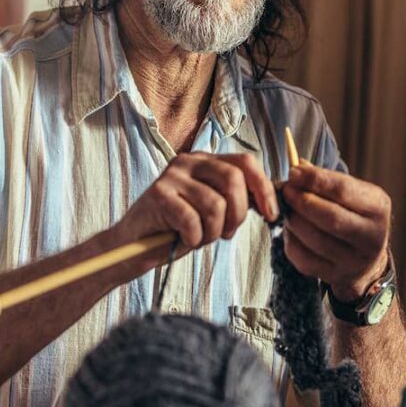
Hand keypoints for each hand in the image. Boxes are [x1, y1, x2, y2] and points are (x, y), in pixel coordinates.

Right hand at [112, 152, 278, 256]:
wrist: (133, 247)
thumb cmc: (179, 229)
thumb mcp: (216, 211)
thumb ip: (238, 199)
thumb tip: (272, 199)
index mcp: (206, 160)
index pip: (245, 163)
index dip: (264, 188)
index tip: (271, 215)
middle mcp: (189, 161)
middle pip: (233, 180)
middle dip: (238, 214)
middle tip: (226, 232)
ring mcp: (171, 175)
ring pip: (215, 205)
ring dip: (213, 231)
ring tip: (200, 237)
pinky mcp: (158, 194)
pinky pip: (193, 221)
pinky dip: (194, 239)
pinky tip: (184, 239)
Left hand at [281, 164, 391, 302]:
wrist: (366, 260)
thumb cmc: (354, 216)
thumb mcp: (352, 194)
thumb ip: (327, 180)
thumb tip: (297, 167)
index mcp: (379, 208)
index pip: (344, 190)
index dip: (315, 180)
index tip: (293, 172)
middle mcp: (373, 236)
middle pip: (330, 217)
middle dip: (302, 201)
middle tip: (286, 191)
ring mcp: (356, 260)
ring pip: (316, 240)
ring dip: (294, 221)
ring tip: (286, 209)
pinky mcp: (337, 276)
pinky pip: (305, 260)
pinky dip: (291, 242)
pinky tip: (290, 230)